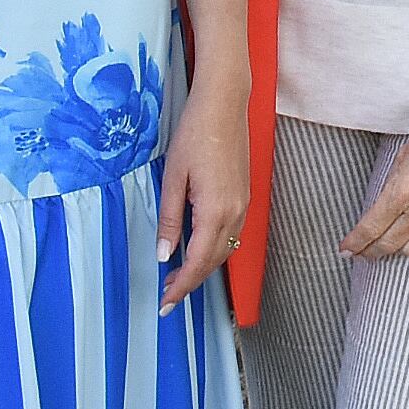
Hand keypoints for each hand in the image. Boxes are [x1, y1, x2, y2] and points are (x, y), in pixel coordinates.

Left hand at [153, 82, 248, 308]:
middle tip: (167, 298)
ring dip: (202, 268)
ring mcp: (243, 205)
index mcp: (215, 211)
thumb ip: (170, 219)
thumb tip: (164, 254)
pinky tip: (198, 251)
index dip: (181, 287)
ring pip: (225, 250)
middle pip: (214, 262)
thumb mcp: (173, 177)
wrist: (225, 104)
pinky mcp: (244, 197)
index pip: (197, 262)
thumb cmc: (195, 134)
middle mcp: (235, 213)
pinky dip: (214, 251)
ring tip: (177, 278)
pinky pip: (232, 235)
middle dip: (191, 283)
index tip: (165, 304)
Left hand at [342, 87, 408, 262]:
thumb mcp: (403, 157)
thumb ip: (392, 186)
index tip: (346, 249)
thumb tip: (382, 207)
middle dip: (370, 252)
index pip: (370, 229)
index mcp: (401, 191)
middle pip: (388, 244)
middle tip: (362, 252)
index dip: (354, 243)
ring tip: (389, 245)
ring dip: (398, 249)